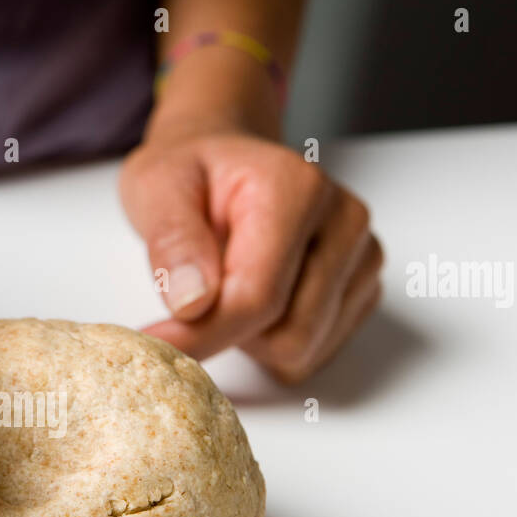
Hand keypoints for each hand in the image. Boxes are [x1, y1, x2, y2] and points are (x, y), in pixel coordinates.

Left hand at [121, 128, 382, 382]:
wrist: (224, 164)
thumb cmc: (192, 174)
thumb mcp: (157, 186)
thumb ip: (173, 241)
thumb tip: (192, 303)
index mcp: (298, 189)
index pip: (257, 297)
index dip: (201, 333)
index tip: (156, 343)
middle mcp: (344, 222)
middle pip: (287, 334)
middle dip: (229, 332)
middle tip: (192, 298)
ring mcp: (361, 257)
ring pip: (302, 350)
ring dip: (252, 340)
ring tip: (225, 289)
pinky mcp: (361, 288)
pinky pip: (313, 353)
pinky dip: (272, 344)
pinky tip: (253, 302)